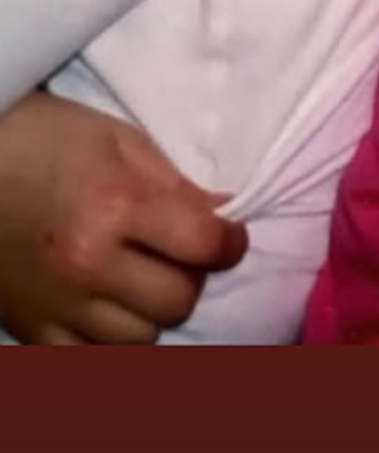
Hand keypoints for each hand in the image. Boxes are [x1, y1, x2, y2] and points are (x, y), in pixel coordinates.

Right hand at [0, 91, 246, 343]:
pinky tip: (107, 308)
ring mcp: (57, 303)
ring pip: (140, 338)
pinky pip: (88, 359)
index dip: (230, 242)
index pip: (202, 245)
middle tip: (181, 255)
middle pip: (177, 300)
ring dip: (151, 310)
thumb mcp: (119, 140)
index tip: (230, 237)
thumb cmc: (49, 137)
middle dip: (191, 277)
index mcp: (117, 205)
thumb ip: (175, 182)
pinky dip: (107, 339)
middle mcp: (89, 263)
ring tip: (140, 278)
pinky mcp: (30, 329)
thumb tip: (225, 214)